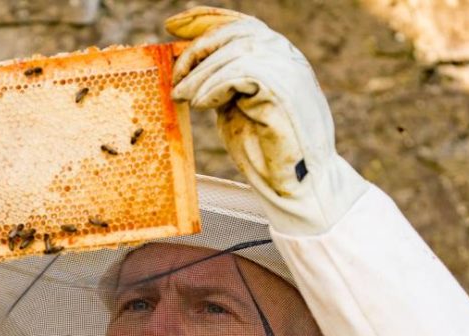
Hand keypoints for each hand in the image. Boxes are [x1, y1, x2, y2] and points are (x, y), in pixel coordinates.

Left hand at [165, 7, 367, 235]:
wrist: (297, 183)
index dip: (203, 20)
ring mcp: (287, 69)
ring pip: (233, 51)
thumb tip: (187, 68)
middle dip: (195, 50)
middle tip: (174, 76)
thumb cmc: (265, 150)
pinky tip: (202, 104)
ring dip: (199, 74)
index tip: (172, 27)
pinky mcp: (282, 87)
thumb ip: (221, 81)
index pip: (239, 23)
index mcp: (276, 56)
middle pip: (233, 32)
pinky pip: (239, 72)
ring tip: (182, 96)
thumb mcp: (235, 105)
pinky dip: (214, 87)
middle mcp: (285, 55)